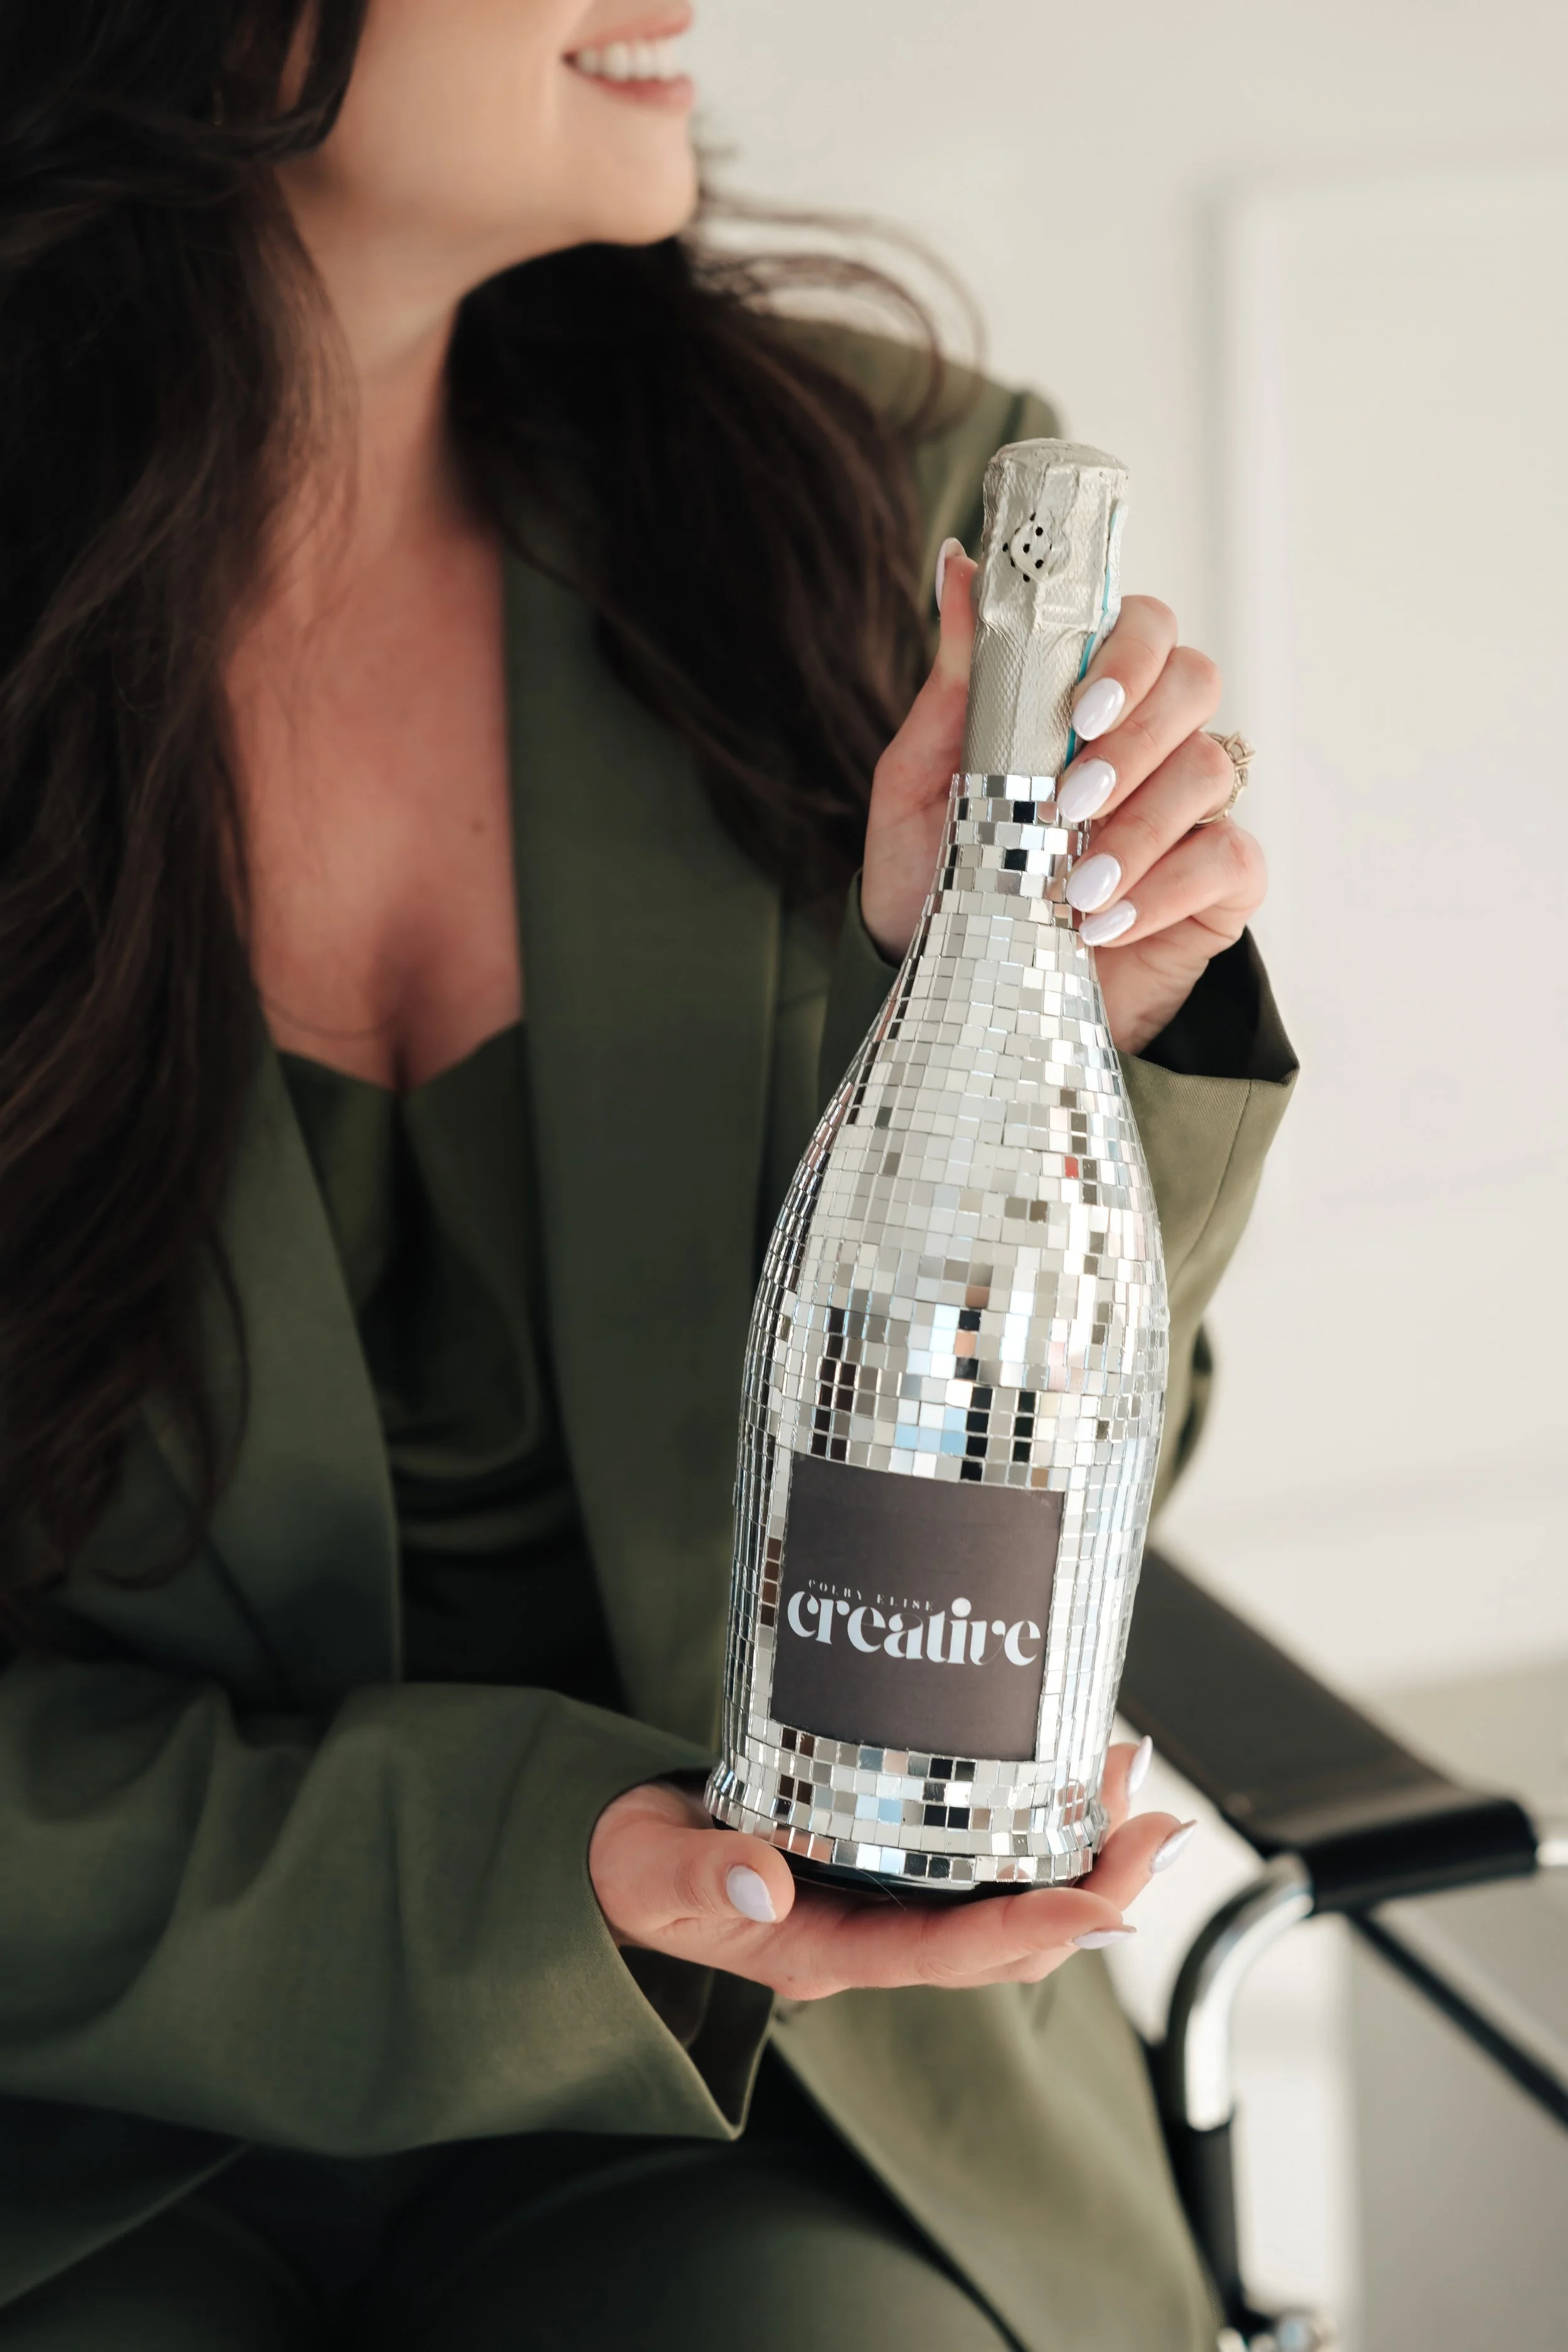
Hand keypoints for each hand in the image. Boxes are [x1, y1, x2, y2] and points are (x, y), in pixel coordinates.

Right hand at [588, 1743, 1185, 2001]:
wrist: (616, 1868)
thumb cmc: (630, 1871)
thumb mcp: (640, 1870)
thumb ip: (691, 1876)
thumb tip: (760, 1882)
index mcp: (818, 1947)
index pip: (944, 1953)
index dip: (1031, 1929)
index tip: (1102, 1900)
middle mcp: (870, 1938)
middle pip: (1008, 1936)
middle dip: (1094, 1888)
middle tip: (1156, 1822)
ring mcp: (885, 1905)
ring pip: (1012, 1898)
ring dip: (1084, 1851)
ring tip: (1133, 1780)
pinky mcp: (887, 1864)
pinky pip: (986, 1861)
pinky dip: (1042, 1821)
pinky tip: (1074, 1771)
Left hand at [859, 552, 1266, 1056]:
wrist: (962, 1000)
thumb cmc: (940, 883)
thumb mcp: (920, 785)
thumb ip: (954, 682)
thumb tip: (958, 565)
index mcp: (1083, 699)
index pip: (1142, 626)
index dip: (1128, 649)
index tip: (1078, 707)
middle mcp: (1148, 740)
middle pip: (1194, 680)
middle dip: (1133, 741)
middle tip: (1067, 803)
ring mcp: (1190, 810)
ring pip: (1211, 768)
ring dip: (1139, 829)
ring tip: (1072, 890)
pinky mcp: (1218, 886)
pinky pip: (1230, 858)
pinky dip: (1165, 890)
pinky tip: (1105, 925)